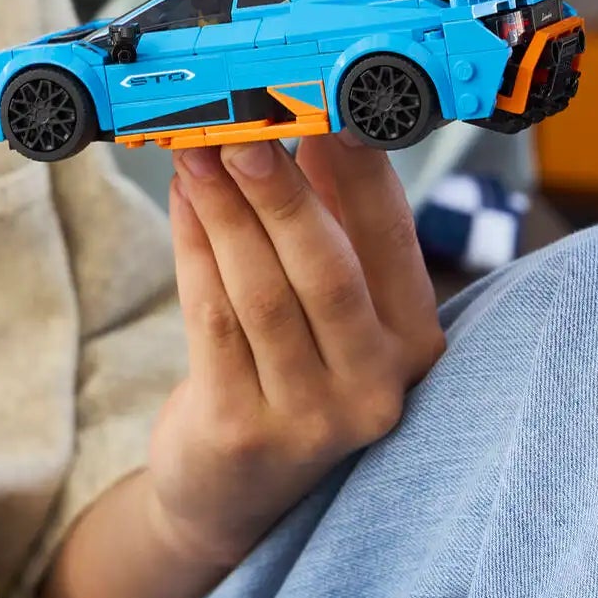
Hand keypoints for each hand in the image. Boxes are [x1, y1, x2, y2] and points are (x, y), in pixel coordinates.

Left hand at [147, 136, 444, 570]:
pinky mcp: (242, 431)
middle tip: (241, 126)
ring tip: (195, 151)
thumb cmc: (290, 374)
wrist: (232, 495)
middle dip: (280, 189)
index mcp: (415, 340)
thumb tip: (317, 122)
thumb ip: (334, 223)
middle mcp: (377, 384)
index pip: (391, 237)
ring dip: (224, 211)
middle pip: (326, 268)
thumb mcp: (333, 307)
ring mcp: (311, 416)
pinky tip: (183, 203)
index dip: (356, 165)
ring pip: (262, 291)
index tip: (320, 102)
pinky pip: (213, 321)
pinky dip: (194, 251)